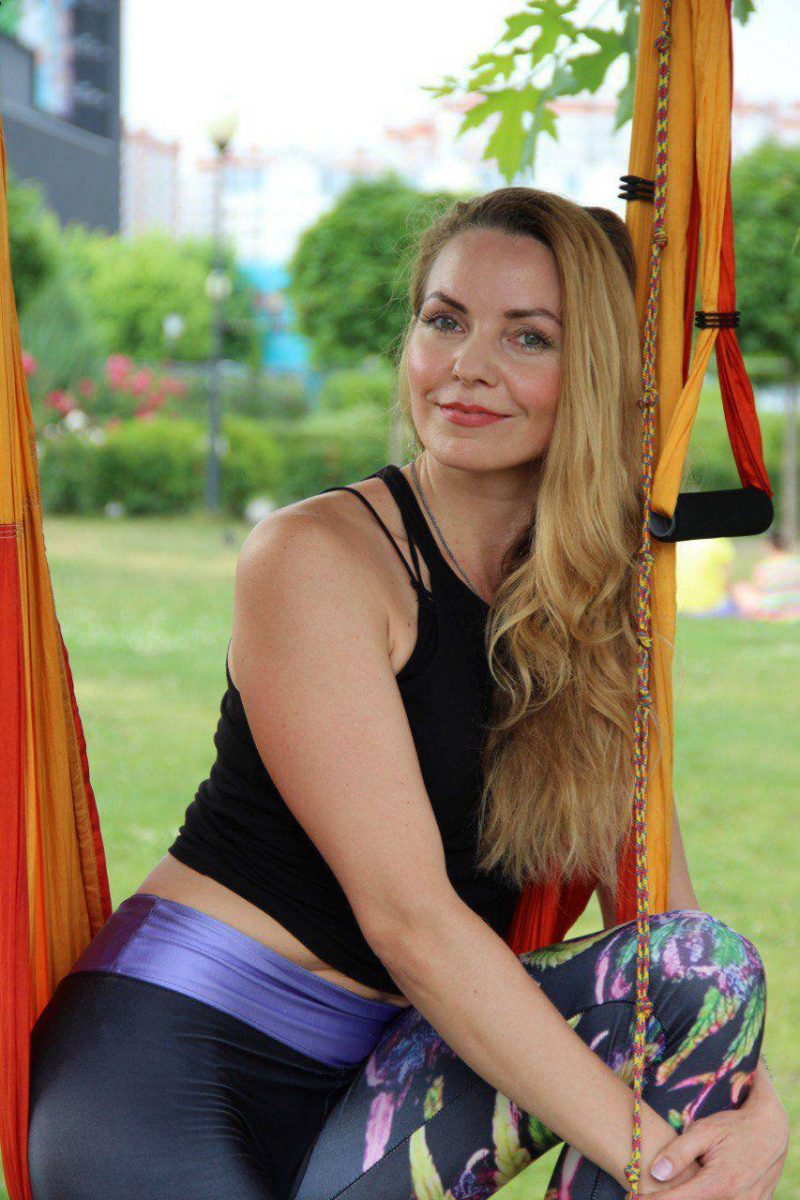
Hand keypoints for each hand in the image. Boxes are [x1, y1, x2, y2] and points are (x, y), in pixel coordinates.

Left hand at [632, 1094, 788, 1199]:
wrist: (771, 1131)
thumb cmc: (733, 1127)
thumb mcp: (704, 1131)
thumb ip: (679, 1152)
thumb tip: (655, 1172)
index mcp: (719, 1184)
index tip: (632, 1197)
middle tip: (646, 1192)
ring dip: (688, 1198)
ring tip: (668, 1189)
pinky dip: (707, 1199)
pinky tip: (693, 1189)